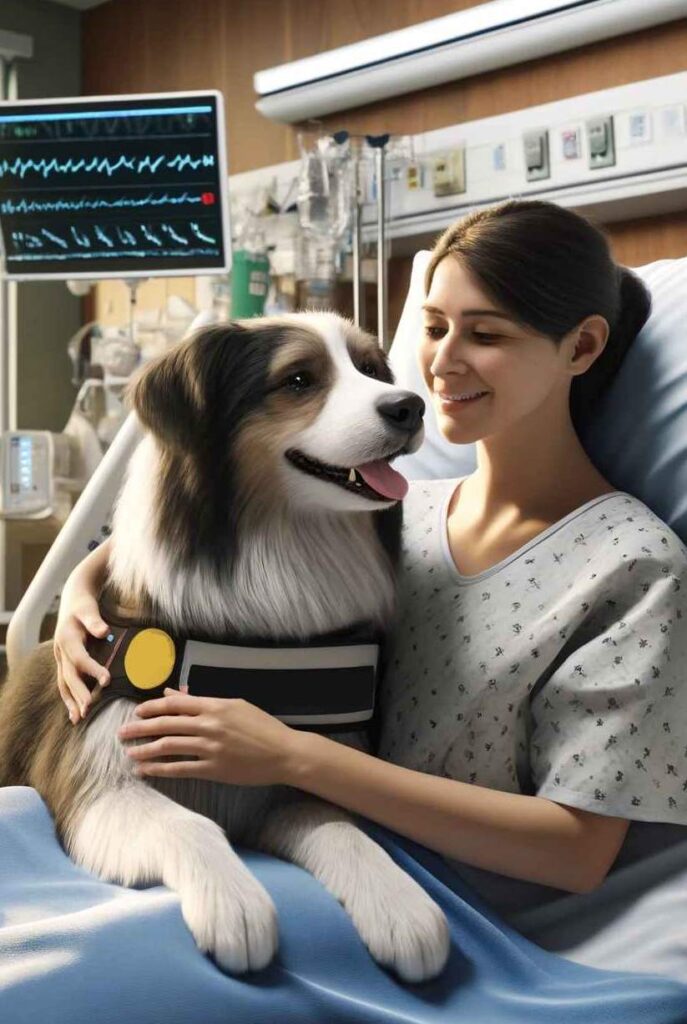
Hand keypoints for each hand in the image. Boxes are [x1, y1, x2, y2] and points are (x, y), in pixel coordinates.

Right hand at [54, 586, 110, 724]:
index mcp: (67, 638)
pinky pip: (64, 683)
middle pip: (69, 675)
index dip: (93, 670)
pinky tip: (74, 713)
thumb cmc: (84, 605)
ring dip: (71, 701)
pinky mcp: (63, 663)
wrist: (72, 601)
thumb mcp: (88, 609)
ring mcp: (60, 658)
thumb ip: (95, 621)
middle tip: (89, 709)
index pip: (80, 658)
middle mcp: (61, 651)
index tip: (107, 680)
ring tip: (78, 718)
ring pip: (64, 683)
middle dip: (78, 693)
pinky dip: (68, 699)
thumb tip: (104, 632)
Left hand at [118, 688, 303, 786]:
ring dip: (144, 750)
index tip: (136, 712)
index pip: (175, 703)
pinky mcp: (214, 769)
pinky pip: (180, 769)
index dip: (151, 707)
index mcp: (215, 705)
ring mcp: (211, 747)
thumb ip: (203, 700)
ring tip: (129, 753)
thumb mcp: (235, 706)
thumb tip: (175, 694)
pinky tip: (146, 771)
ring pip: (168, 746)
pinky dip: (159, 770)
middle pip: (165, 724)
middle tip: (121, 733)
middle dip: (139, 728)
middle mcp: (210, 724)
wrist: (284, 753)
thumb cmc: (262, 727)